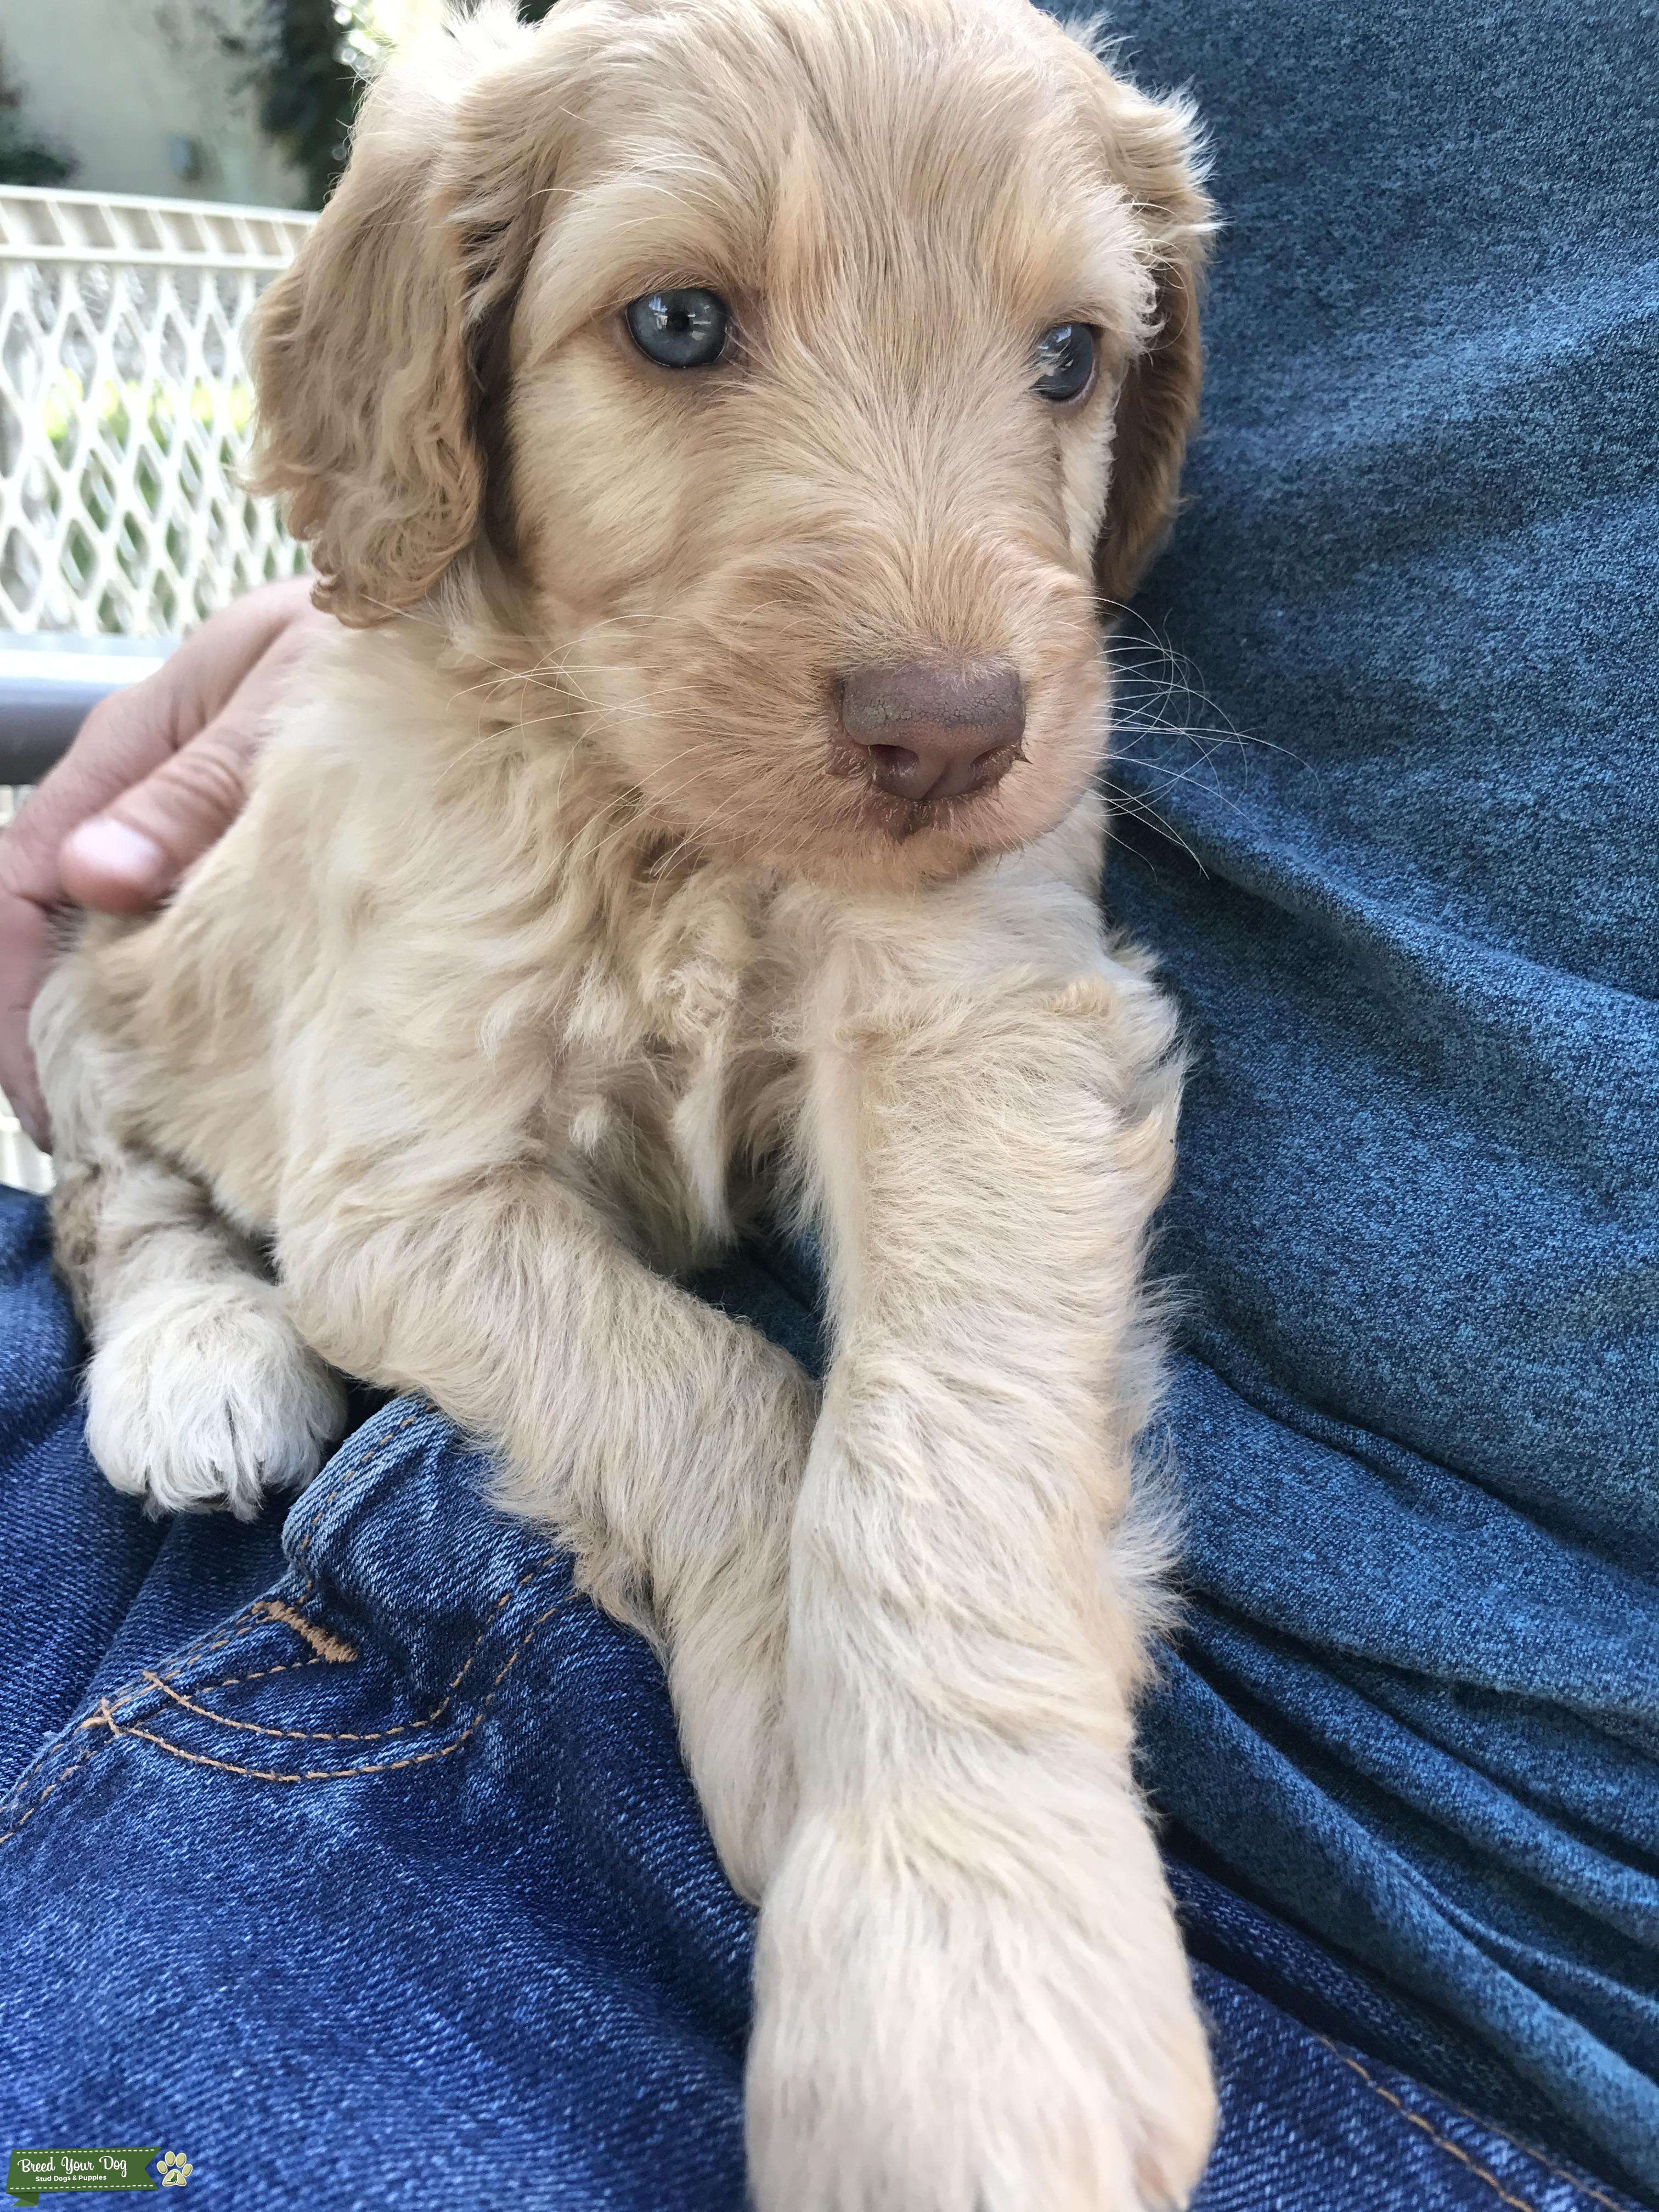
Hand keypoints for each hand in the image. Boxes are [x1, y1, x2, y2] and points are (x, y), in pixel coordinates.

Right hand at [0, 579, 328, 1148]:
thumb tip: (95, 880)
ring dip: (118, 1027)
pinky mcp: (251, 850)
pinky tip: (211, 1067)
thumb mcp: (283, 709)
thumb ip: (195, 793)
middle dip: (57, 1032)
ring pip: (122, 937)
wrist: (462, 615)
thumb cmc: (375, 642)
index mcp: (129, 745)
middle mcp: (147, 787)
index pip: (24, 878)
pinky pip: (191, 933)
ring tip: (147, 1127)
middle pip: (57, 923)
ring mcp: (196, 821)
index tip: (53, 1097)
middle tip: (97, 1142)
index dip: (15, 995)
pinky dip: (182, 1000)